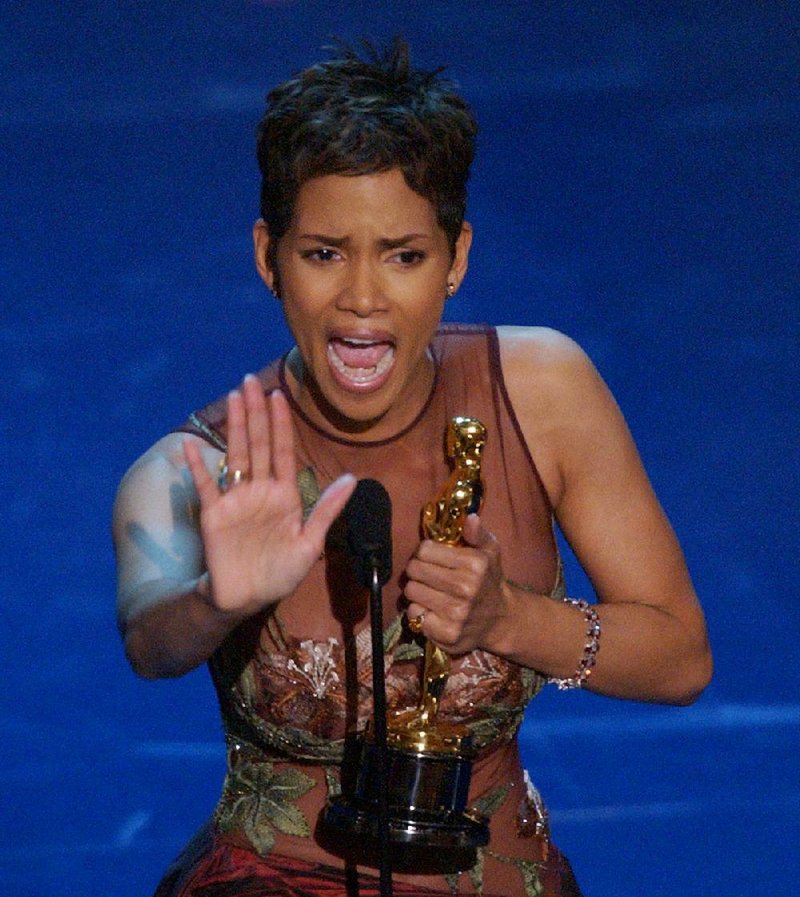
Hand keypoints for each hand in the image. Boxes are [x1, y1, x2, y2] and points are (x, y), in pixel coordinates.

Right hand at [183, 374, 355, 616]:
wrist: (248, 598)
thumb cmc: (280, 573)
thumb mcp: (310, 543)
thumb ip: (326, 510)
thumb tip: (352, 479)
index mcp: (284, 494)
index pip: (283, 451)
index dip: (281, 423)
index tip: (279, 395)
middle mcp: (259, 490)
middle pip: (258, 444)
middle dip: (256, 412)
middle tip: (250, 380)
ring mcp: (236, 499)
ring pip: (236, 455)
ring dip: (235, 426)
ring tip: (233, 397)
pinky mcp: (214, 514)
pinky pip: (205, 486)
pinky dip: (198, 466)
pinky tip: (191, 446)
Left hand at [403, 515, 511, 654]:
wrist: (501, 619)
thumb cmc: (490, 580)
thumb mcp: (490, 551)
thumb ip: (478, 533)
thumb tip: (469, 518)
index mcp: (474, 565)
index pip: (425, 550)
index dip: (425, 552)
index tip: (431, 558)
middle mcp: (465, 589)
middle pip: (414, 570)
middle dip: (417, 570)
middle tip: (426, 575)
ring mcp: (456, 613)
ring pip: (411, 592)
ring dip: (417, 591)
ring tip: (430, 591)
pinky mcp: (447, 634)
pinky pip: (414, 616)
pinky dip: (418, 612)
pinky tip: (432, 609)